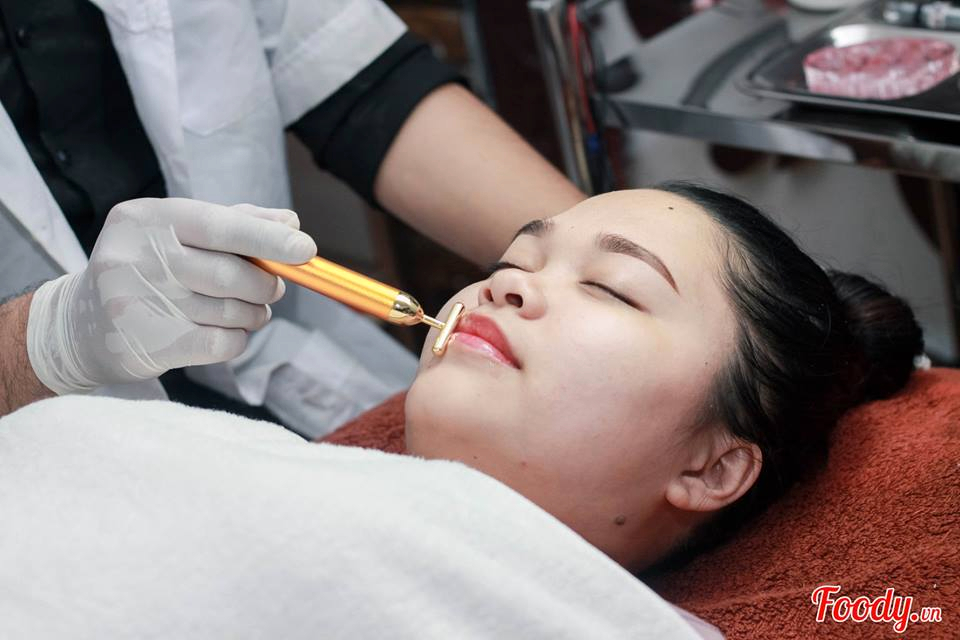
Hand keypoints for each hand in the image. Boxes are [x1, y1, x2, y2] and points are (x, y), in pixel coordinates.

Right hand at [26, 198, 316, 393]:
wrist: (83, 323)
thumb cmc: (148, 267)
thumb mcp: (179, 231)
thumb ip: (237, 221)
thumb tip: (291, 222)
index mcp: (146, 218)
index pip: (219, 225)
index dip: (268, 238)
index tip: (306, 249)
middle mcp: (135, 257)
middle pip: (230, 275)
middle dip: (265, 285)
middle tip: (272, 289)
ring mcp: (136, 304)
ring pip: (230, 313)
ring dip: (254, 314)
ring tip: (248, 311)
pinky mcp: (146, 345)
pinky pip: (221, 344)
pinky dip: (237, 339)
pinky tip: (227, 332)